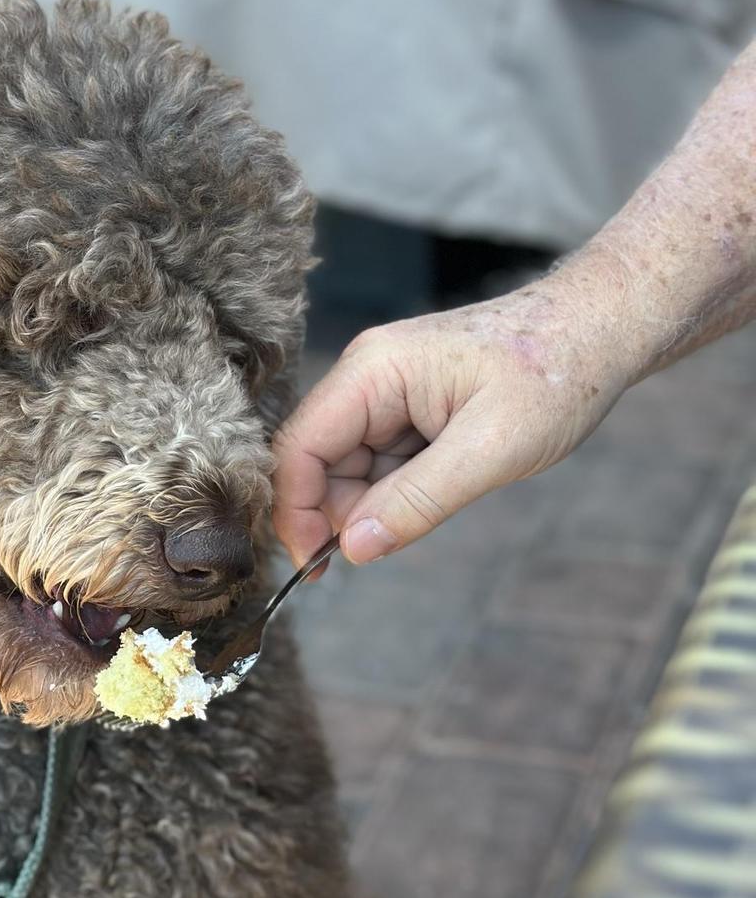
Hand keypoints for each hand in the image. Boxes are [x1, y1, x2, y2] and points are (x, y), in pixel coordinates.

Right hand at [273, 271, 635, 569]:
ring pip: (350, 468)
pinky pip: (381, 461)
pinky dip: (403, 488)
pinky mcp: (407, 406)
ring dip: (381, 501)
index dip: (295, 513)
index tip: (317, 568)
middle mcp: (367, 376)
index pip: (298, 449)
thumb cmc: (556, 373)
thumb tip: (353, 549)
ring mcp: (386, 391)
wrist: (601, 329)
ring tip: (450, 491)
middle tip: (405, 535)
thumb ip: (417, 501)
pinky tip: (452, 479)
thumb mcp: (491, 451)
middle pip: (318, 463)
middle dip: (347, 512)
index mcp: (373, 372)